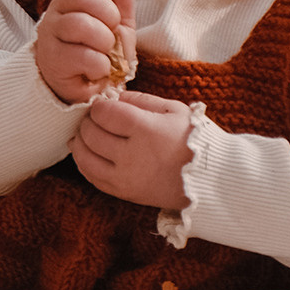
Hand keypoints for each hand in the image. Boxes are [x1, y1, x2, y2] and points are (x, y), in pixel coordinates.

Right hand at [33, 0, 138, 104]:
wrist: (87, 88)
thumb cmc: (99, 48)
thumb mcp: (118, 19)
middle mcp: (55, 11)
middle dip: (109, 15)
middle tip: (111, 31)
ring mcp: (50, 35)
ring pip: (81, 25)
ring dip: (105, 42)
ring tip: (105, 52)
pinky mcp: (52, 61)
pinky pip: (84, 56)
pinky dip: (101, 66)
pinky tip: (97, 70)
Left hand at [70, 90, 193, 209]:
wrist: (209, 178)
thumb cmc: (193, 138)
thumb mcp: (173, 109)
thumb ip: (140, 99)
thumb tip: (112, 96)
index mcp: (146, 130)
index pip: (103, 113)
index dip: (99, 105)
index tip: (105, 104)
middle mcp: (132, 156)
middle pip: (90, 133)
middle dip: (88, 121)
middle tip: (96, 117)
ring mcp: (125, 178)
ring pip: (84, 156)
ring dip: (80, 141)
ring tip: (88, 133)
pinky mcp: (123, 193)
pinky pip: (91, 176)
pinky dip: (84, 162)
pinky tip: (89, 151)